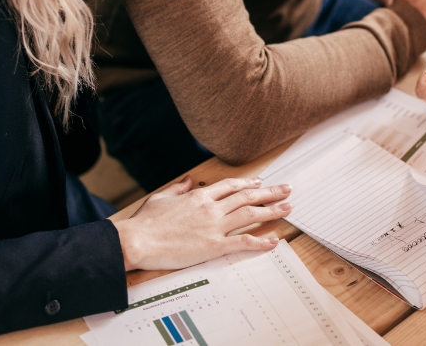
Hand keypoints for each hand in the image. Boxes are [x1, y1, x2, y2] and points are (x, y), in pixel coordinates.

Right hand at [114, 176, 290, 270]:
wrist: (137, 240)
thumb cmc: (145, 222)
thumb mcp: (162, 197)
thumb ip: (179, 188)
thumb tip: (188, 179)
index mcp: (200, 196)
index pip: (231, 186)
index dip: (248, 184)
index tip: (261, 183)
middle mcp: (211, 208)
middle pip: (247, 197)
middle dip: (270, 192)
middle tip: (286, 189)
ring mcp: (214, 226)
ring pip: (250, 215)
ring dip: (272, 210)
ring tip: (288, 207)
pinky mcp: (213, 246)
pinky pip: (243, 242)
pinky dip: (261, 241)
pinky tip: (274, 240)